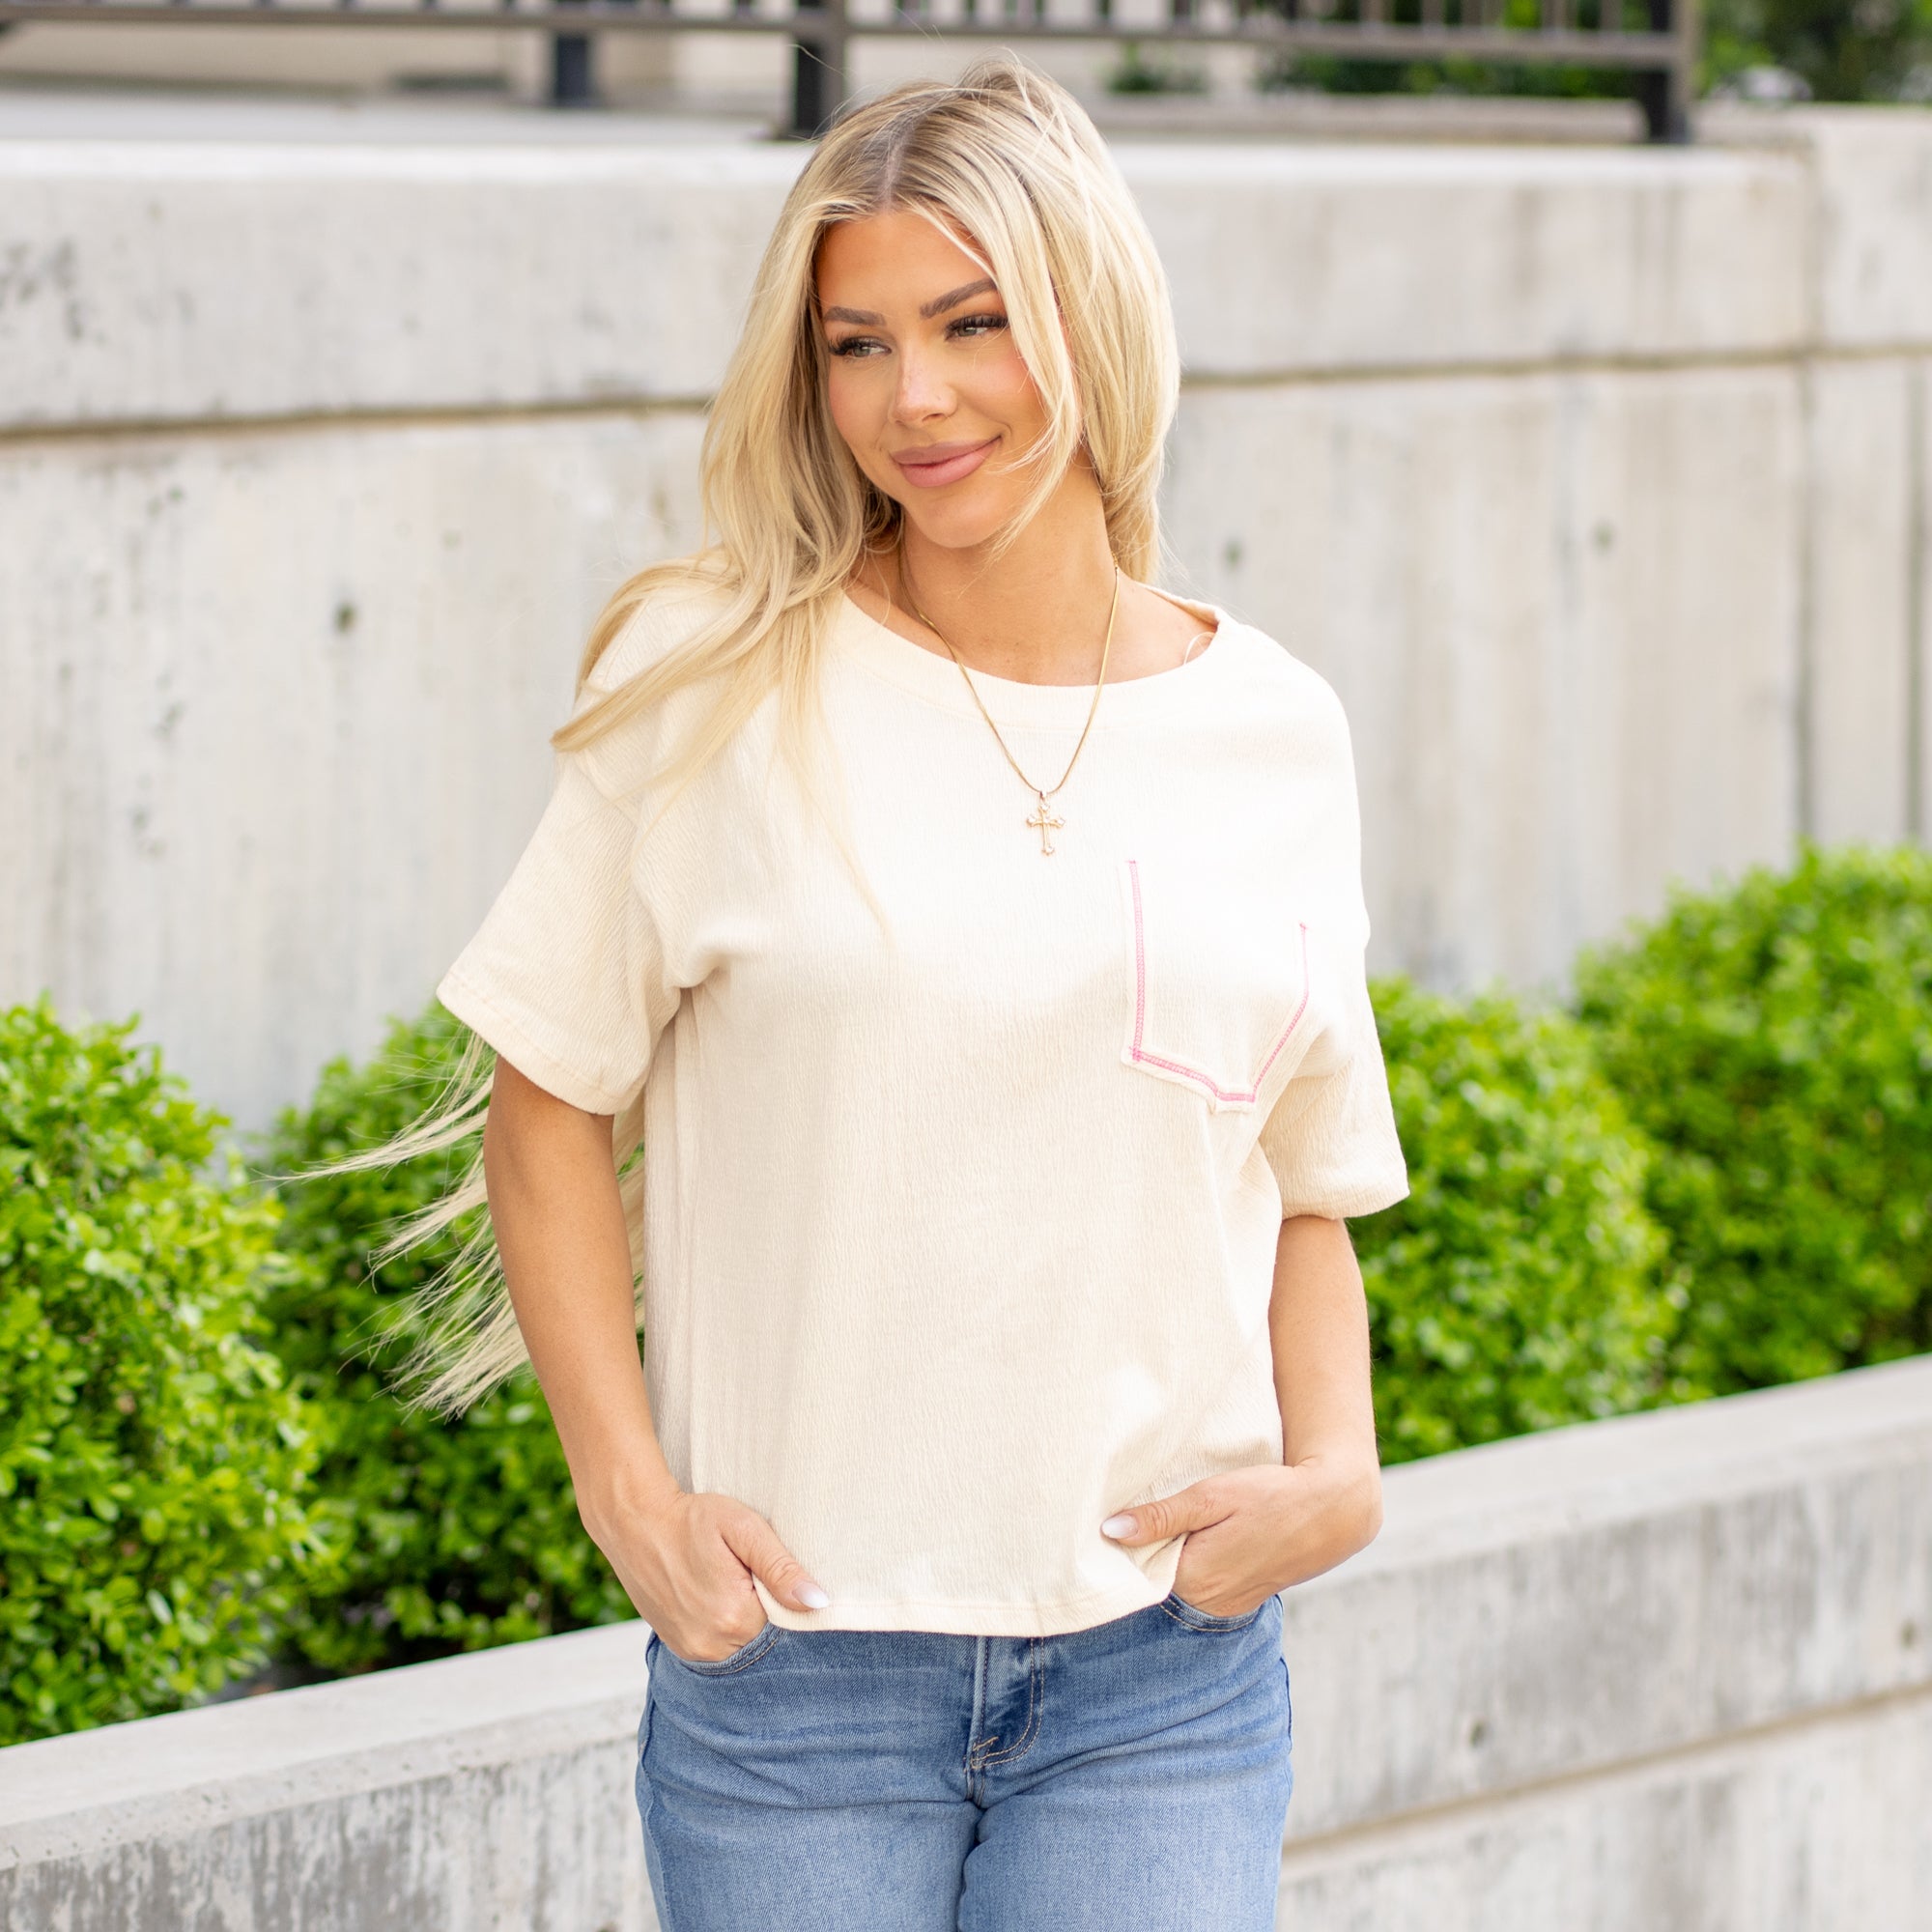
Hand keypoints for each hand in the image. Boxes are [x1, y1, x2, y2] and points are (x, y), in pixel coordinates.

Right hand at [585, 1479, 830, 1664]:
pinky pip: (717, 1650)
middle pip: (764, 1642)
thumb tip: (819, 1603)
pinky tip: (721, 1599)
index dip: (791, 1605)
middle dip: (770, 1615)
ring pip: (741, 1649)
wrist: (635, 1522)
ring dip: (748, 1625)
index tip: (784, 1580)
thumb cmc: (693, 1519)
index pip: (789, 1629)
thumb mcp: (743, 1529)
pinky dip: (726, 1630)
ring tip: (737, 1586)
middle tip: (756, 1578)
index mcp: (735, 1619)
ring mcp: (692, 1651)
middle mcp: (712, 1646)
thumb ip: (781, 1568)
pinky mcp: (678, 1647)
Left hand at [1100, 1456, 1382, 1619]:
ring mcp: (1227, 1606)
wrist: (1331, 1511)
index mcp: (1195, 1577)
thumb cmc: (1270, 1496)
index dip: (1130, 1542)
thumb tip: (1110, 1530)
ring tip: (1188, 1524)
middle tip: (1159, 1512)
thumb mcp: (1212, 1496)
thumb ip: (1162, 1516)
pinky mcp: (1241, 1601)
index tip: (1125, 1518)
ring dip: (1177, 1557)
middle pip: (1158, 1577)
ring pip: (1181, 1583)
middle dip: (1152, 1550)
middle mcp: (1208, 1603)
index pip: (1137, 1569)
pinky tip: (1207, 1539)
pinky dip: (1198, 1565)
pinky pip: (1204, 1587)